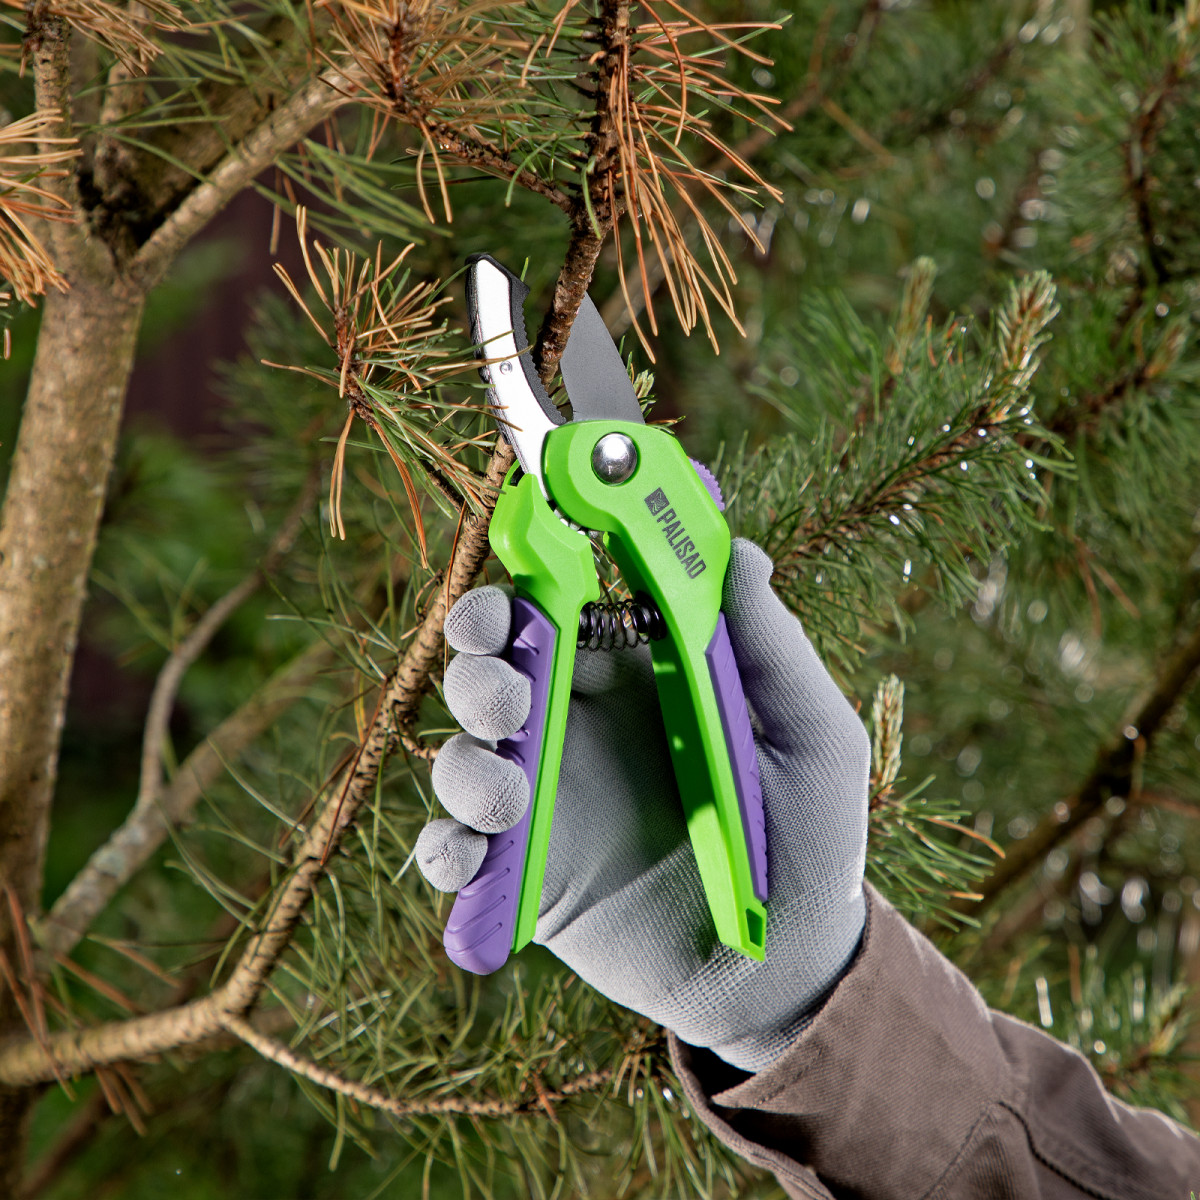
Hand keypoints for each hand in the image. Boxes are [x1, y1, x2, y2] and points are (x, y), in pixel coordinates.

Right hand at [416, 539, 869, 1071]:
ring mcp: (547, 799)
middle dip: (478, 666)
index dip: (526, 582)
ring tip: (512, 799)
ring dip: (466, 765)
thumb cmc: (809, 840)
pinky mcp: (527, 872)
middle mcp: (578, 726)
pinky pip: (458, 850)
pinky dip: (445, 848)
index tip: (519, 577)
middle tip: (505, 695)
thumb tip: (741, 551)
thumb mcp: (812, 740)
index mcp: (635, 677)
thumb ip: (773, 651)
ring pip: (464, 754)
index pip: (560, 606)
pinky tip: (473, 856)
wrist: (783, 971)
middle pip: (492, 668)